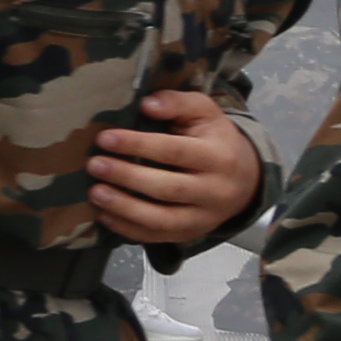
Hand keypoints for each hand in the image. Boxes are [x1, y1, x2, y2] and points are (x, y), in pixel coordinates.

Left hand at [92, 90, 263, 243]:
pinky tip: (104, 215)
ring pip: (162, 219)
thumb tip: (147, 104)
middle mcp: (215, 191)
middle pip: (168, 188)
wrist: (246, 179)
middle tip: (94, 165)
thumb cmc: (214, 140)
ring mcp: (204, 218)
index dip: (138, 145)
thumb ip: (178, 103)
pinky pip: (157, 237)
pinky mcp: (190, 234)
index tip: (105, 138)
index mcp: (219, 158)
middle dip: (127, 177)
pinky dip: (128, 229)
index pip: (175, 152)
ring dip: (124, 208)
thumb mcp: (205, 113)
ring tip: (94, 192)